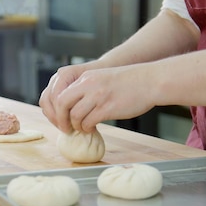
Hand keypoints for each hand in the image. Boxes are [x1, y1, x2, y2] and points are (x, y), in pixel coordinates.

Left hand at [42, 64, 156, 132]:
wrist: (150, 81)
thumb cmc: (128, 83)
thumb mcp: (101, 79)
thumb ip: (86, 89)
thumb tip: (72, 107)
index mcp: (86, 78)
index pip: (59, 93)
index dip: (56, 109)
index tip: (60, 119)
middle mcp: (89, 85)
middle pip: (62, 104)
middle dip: (61, 119)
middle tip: (66, 128)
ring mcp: (98, 96)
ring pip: (75, 115)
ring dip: (76, 126)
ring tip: (82, 128)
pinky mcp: (108, 108)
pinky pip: (89, 122)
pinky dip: (87, 128)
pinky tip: (92, 128)